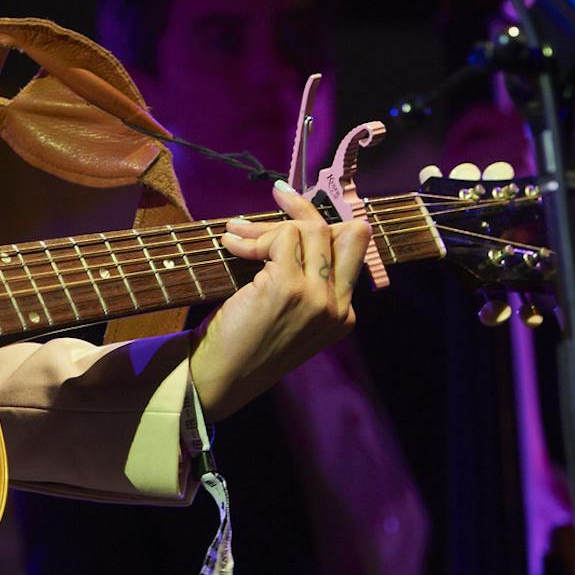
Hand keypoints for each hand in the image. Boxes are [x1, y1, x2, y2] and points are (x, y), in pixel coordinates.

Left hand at [189, 181, 366, 418]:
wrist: (221, 378)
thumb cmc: (244, 345)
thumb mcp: (287, 315)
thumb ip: (302, 280)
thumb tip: (293, 227)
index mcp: (343, 315)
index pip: (353, 249)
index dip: (327, 222)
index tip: (298, 205)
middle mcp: (338, 307)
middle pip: (339, 233)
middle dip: (303, 212)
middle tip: (278, 196)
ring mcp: (317, 298)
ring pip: (307, 232)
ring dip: (266, 226)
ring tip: (237, 233)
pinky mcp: (289, 289)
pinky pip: (278, 240)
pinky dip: (251, 237)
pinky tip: (231, 245)